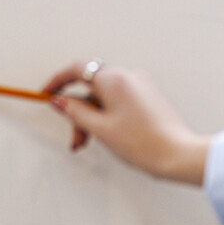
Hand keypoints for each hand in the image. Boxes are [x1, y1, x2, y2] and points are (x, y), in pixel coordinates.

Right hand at [42, 61, 209, 185]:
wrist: (176, 154)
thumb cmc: (143, 142)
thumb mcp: (100, 128)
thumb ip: (75, 112)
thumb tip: (58, 101)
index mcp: (114, 80)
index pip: (77, 70)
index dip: (58, 82)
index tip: (46, 94)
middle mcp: (128, 77)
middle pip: (90, 89)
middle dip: (78, 113)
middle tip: (76, 139)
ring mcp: (140, 86)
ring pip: (104, 98)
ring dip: (92, 119)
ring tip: (91, 143)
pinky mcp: (147, 98)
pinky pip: (118, 102)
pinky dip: (107, 116)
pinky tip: (108, 136)